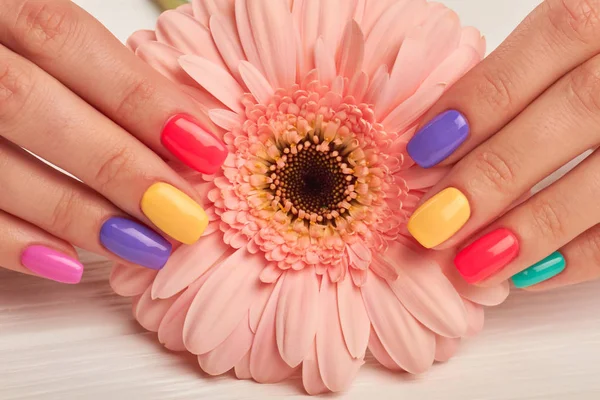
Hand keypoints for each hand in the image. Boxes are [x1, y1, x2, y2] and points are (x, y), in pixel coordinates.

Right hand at [0, 1, 226, 283]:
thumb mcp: (17, 18)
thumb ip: (76, 60)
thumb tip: (172, 125)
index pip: (64, 38)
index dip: (139, 96)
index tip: (205, 146)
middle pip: (29, 104)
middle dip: (116, 164)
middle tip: (181, 213)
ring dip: (72, 211)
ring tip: (141, 245)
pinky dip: (6, 239)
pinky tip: (64, 261)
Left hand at [406, 0, 599, 289]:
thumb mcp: (579, 37)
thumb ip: (526, 71)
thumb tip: (443, 136)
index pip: (552, 39)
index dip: (483, 98)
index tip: (422, 151)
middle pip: (574, 111)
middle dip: (494, 174)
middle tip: (433, 223)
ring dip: (535, 227)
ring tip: (474, 263)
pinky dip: (587, 254)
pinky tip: (536, 273)